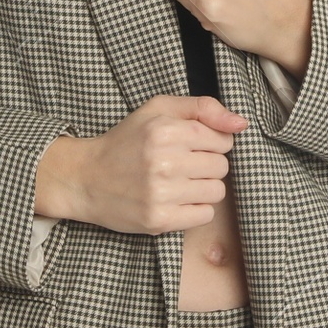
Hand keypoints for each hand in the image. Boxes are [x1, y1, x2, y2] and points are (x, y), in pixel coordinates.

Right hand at [34, 94, 246, 234]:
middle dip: (207, 165)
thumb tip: (241, 123)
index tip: (192, 147)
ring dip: (203, 188)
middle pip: (221, 167)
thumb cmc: (126, 141)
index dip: (213, 143)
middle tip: (182, 165)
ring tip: (178, 183)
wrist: (86, 178)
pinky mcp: (159, 220)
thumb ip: (202, 107)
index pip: (223, 140)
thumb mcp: (157, 110)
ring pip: (217, 191)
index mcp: (165, 130)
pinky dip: (195, 209)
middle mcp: (163, 161)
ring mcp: (161, 193)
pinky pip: (204, 215)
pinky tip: (175, 200)